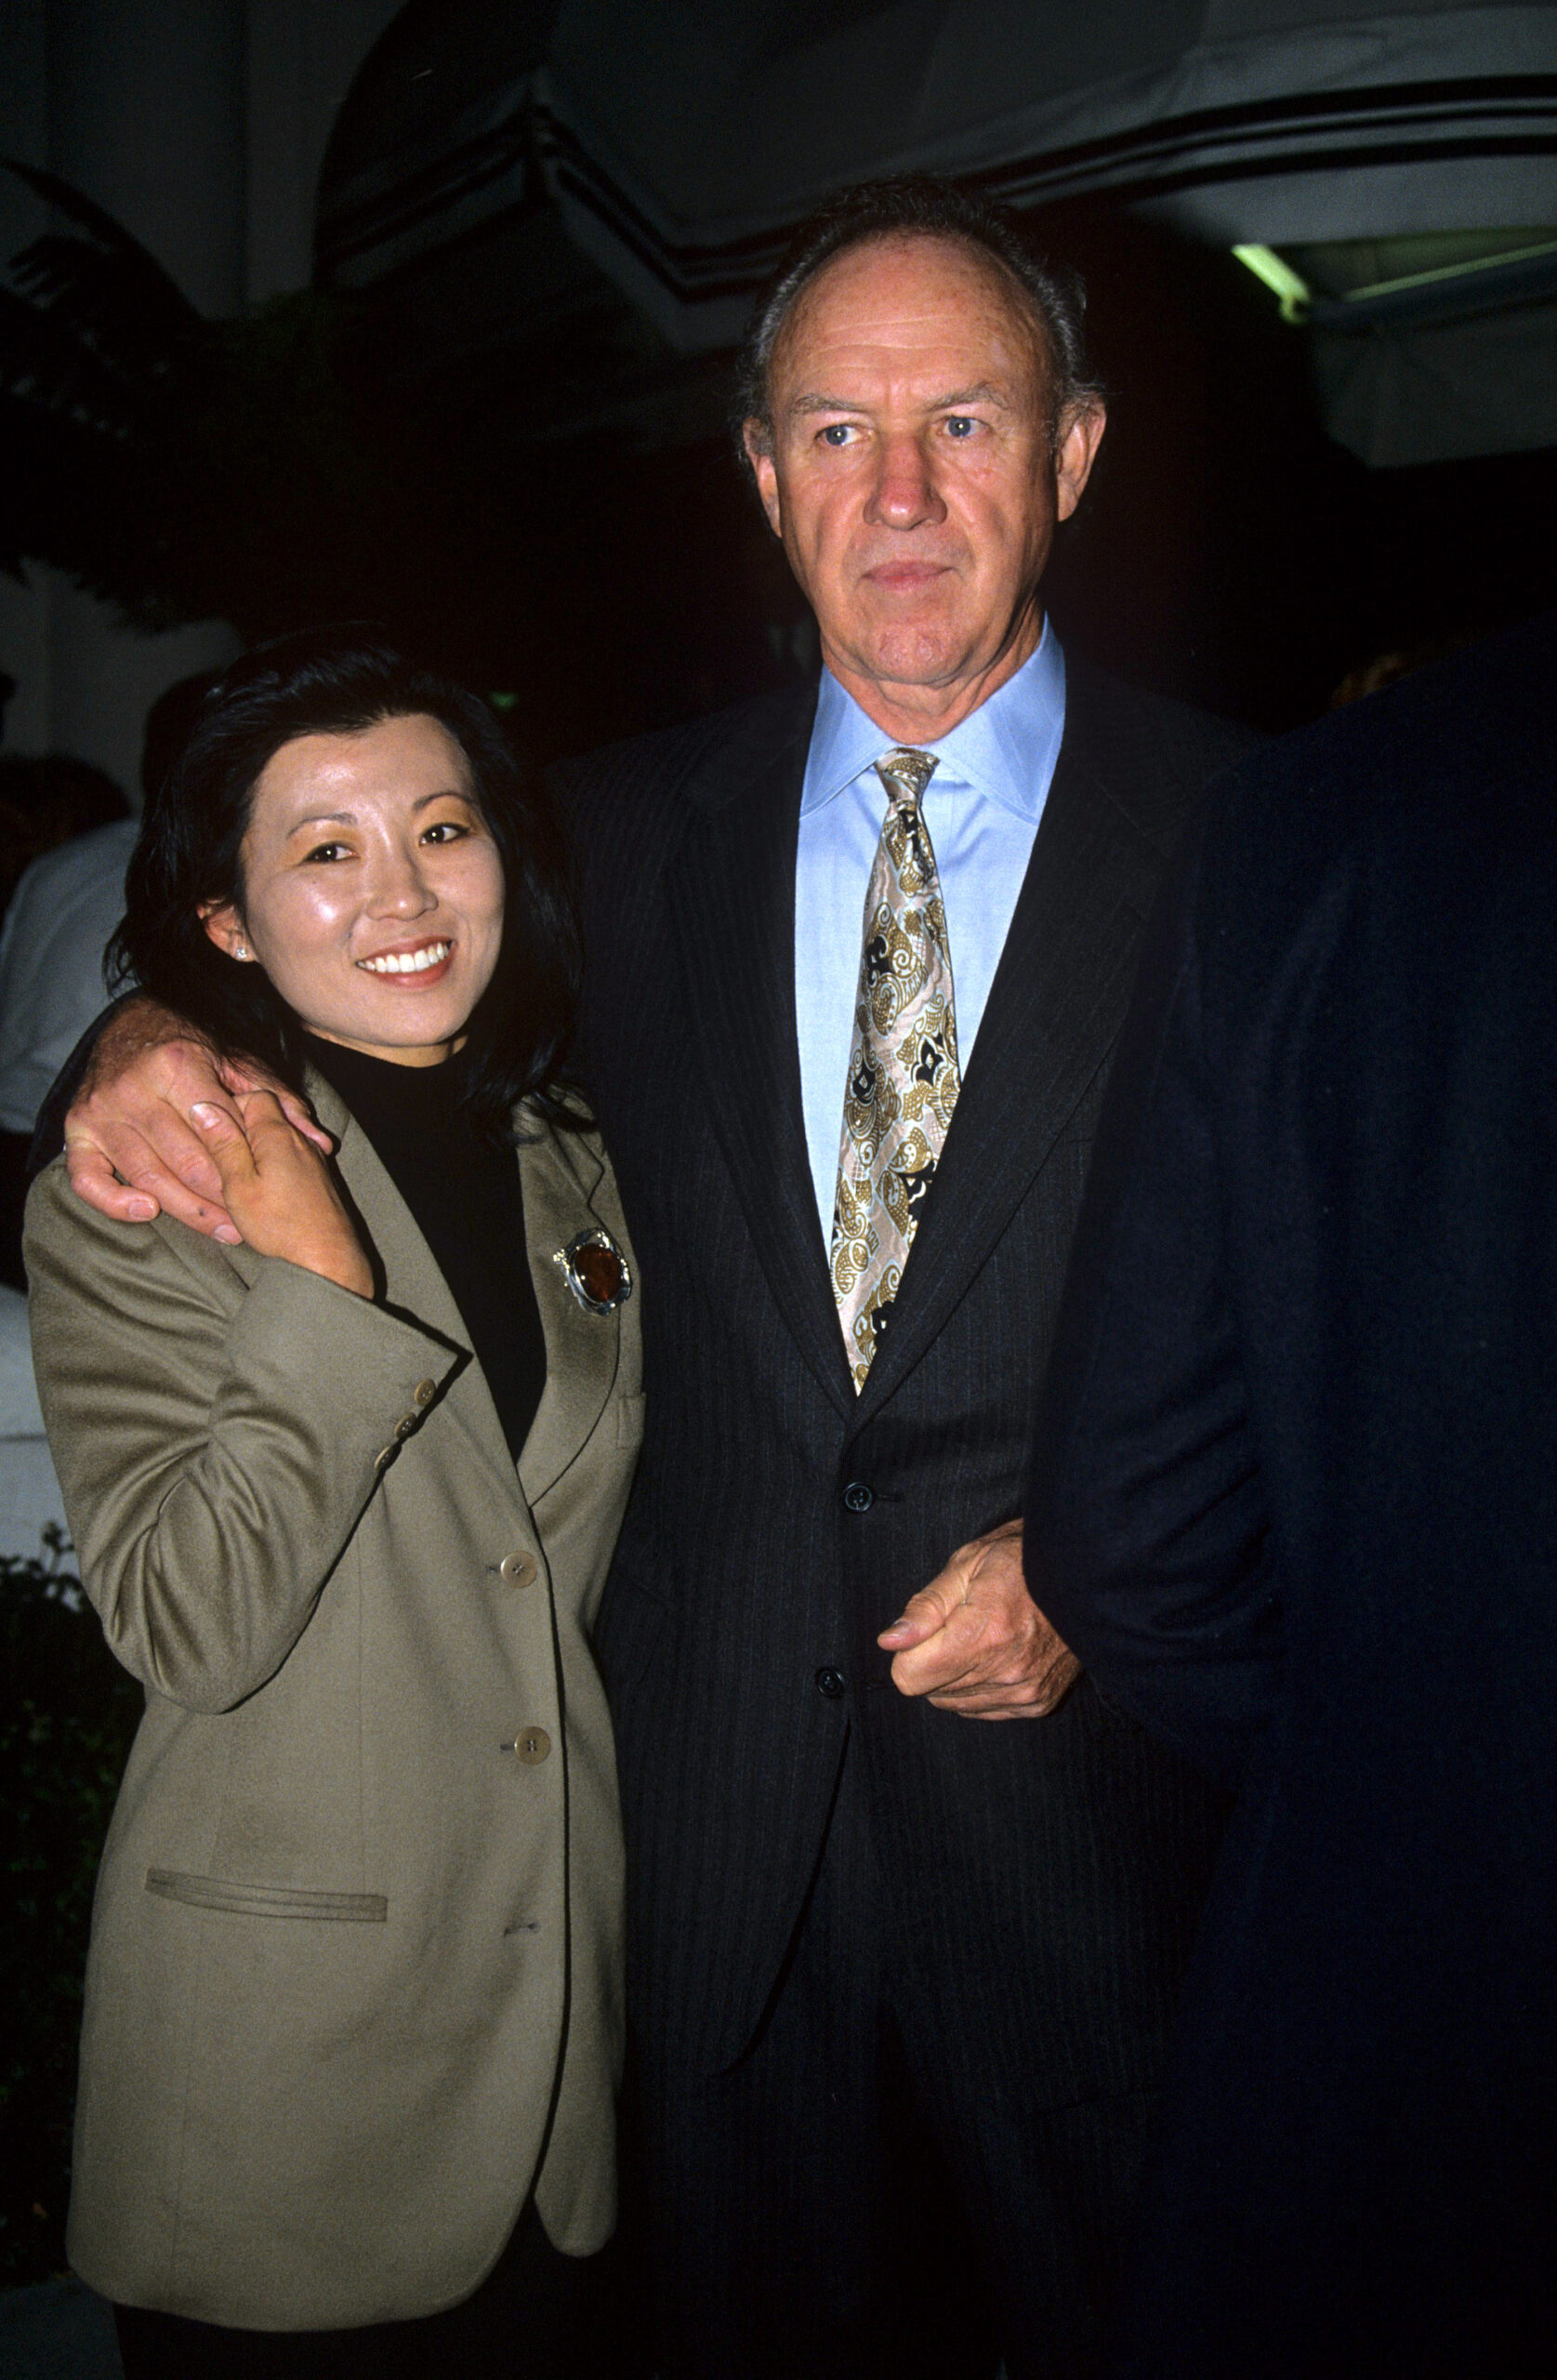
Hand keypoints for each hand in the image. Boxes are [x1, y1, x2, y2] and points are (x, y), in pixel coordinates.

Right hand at [64, 996, 329, 1238]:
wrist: (131, 1026)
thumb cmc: (193, 1051)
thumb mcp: (240, 1064)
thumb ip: (280, 1102)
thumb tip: (322, 1143)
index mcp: (177, 1064)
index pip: (219, 1130)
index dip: (245, 1162)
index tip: (268, 1187)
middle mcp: (134, 1087)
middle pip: (187, 1161)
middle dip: (223, 1197)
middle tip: (248, 1222)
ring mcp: (102, 1111)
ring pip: (148, 1177)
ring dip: (187, 1211)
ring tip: (222, 1228)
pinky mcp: (77, 1131)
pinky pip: (88, 1180)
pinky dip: (115, 1203)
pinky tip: (149, 1212)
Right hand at [191, 1091, 371, 1295]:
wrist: (327, 1260)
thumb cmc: (281, 1226)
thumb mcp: (239, 1184)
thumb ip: (223, 1144)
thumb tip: (203, 1108)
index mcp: (278, 1134)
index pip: (253, 1096)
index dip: (229, 1108)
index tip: (212, 1134)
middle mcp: (300, 1139)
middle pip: (266, 1116)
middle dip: (240, 1131)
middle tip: (221, 1161)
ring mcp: (312, 1158)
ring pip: (277, 1138)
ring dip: (255, 1152)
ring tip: (237, 1181)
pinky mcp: (317, 1178)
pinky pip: (289, 1158)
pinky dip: (271, 1167)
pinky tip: (260, 1191)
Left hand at [878, 1518, 1080, 1718]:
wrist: (1086, 1575)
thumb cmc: (1023, 1559)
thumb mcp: (967, 1564)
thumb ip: (925, 1608)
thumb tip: (890, 1641)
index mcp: (985, 1632)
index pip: (911, 1676)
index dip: (909, 1650)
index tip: (927, 1628)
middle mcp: (1007, 1671)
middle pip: (930, 1691)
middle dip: (933, 1659)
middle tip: (961, 1624)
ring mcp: (1026, 1692)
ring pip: (954, 1704)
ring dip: (957, 1675)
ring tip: (985, 1636)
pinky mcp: (1039, 1703)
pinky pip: (983, 1709)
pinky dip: (981, 1686)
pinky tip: (999, 1654)